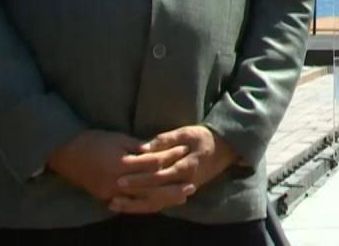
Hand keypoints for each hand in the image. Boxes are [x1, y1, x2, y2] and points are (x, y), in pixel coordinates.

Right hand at [47, 130, 185, 201]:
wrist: (65, 153)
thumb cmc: (92, 141)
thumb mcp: (118, 138)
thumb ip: (138, 147)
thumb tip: (157, 151)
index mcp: (121, 164)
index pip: (152, 163)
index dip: (169, 156)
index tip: (184, 151)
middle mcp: (117, 182)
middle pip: (151, 188)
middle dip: (173, 187)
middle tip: (192, 186)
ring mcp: (110, 192)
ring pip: (142, 200)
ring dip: (163, 200)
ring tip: (182, 197)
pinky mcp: (105, 197)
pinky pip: (129, 204)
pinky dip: (145, 205)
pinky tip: (160, 204)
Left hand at [108, 125, 238, 213]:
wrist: (225, 149)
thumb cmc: (204, 138)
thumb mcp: (187, 132)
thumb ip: (166, 139)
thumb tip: (144, 147)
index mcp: (188, 166)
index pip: (159, 176)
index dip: (139, 179)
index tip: (120, 178)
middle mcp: (186, 181)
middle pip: (156, 192)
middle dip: (133, 192)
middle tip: (113, 190)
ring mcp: (185, 188)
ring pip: (158, 202)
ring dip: (136, 204)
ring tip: (116, 202)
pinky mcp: (182, 192)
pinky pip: (162, 203)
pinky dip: (145, 205)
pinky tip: (130, 205)